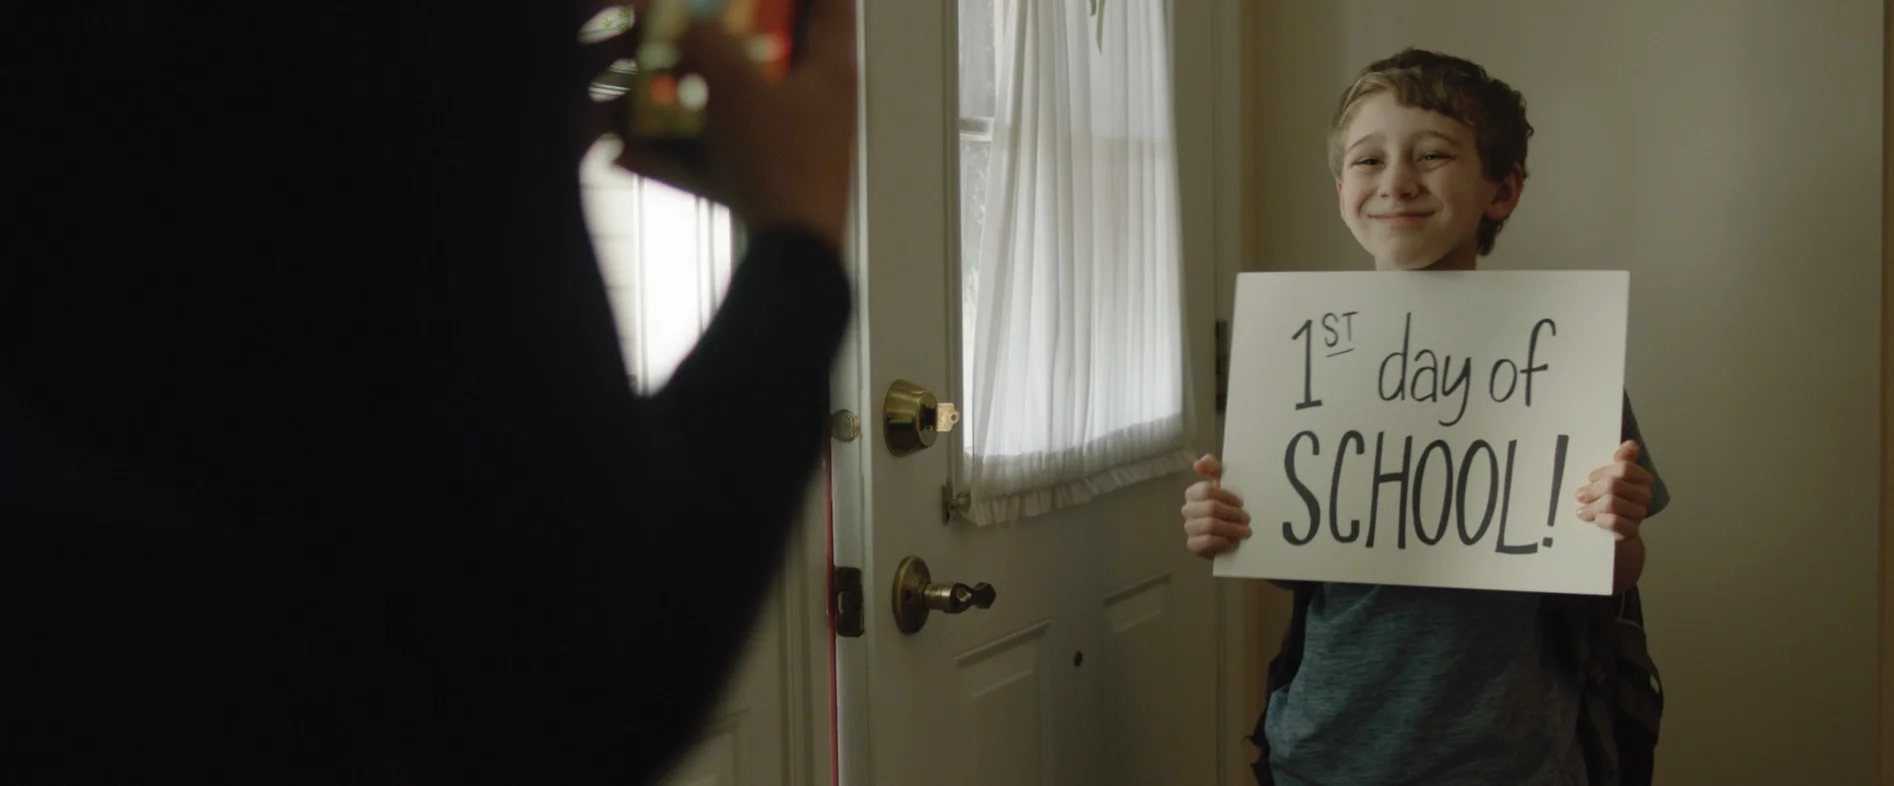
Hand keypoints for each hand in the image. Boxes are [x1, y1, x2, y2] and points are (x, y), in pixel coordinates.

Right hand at [579, 0, 855, 251]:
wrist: (790, 257)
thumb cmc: (779, 160)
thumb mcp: (736, 85)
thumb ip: (705, 42)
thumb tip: (678, 26)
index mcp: (829, 71)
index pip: (830, 4)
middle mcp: (812, 107)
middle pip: (762, 57)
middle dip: (706, 45)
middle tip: (666, 32)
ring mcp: (785, 152)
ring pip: (723, 113)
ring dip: (672, 101)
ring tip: (625, 93)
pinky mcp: (759, 190)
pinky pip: (708, 163)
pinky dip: (669, 155)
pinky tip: (619, 151)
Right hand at [1181, 454, 1251, 557]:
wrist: (1231, 534)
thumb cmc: (1228, 506)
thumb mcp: (1225, 484)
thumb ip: (1214, 468)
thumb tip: (1199, 462)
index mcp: (1193, 493)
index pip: (1206, 490)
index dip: (1226, 496)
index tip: (1240, 502)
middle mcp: (1188, 509)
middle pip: (1209, 508)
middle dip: (1232, 514)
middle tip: (1247, 519)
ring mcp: (1189, 528)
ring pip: (1209, 525)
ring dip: (1231, 528)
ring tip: (1245, 531)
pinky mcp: (1193, 545)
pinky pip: (1204, 542)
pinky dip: (1220, 542)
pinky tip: (1230, 542)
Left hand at [1575, 440, 1652, 540]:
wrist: (1614, 535)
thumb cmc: (1609, 501)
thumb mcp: (1611, 477)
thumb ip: (1623, 458)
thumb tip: (1630, 445)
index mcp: (1641, 478)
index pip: (1624, 467)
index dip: (1603, 472)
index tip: (1590, 478)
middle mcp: (1645, 494)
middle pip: (1614, 484)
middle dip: (1592, 490)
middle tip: (1580, 496)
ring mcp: (1639, 513)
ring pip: (1611, 503)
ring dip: (1592, 507)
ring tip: (1582, 511)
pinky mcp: (1632, 532)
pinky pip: (1615, 522)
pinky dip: (1601, 520)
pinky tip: (1595, 520)